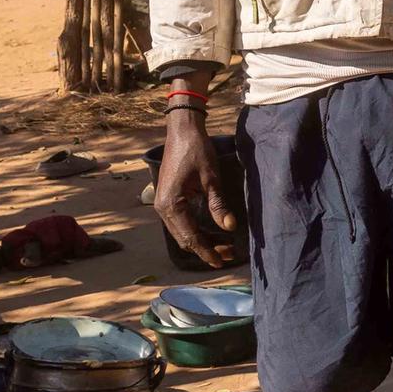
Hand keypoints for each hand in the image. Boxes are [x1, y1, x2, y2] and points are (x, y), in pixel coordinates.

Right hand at [152, 106, 237, 264]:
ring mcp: (163, 204)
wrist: (182, 130)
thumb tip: (229, 227)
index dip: (207, 251)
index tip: (221, 262)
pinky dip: (195, 229)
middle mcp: (162, 208)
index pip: (190, 237)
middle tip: (229, 253)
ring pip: (182, 232)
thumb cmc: (196, 150)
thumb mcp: (211, 178)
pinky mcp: (168, 199)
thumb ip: (218, 204)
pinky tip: (212, 231)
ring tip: (224, 245)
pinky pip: (180, 222)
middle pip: (184, 239)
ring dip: (201, 240)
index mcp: (171, 204)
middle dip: (206, 248)